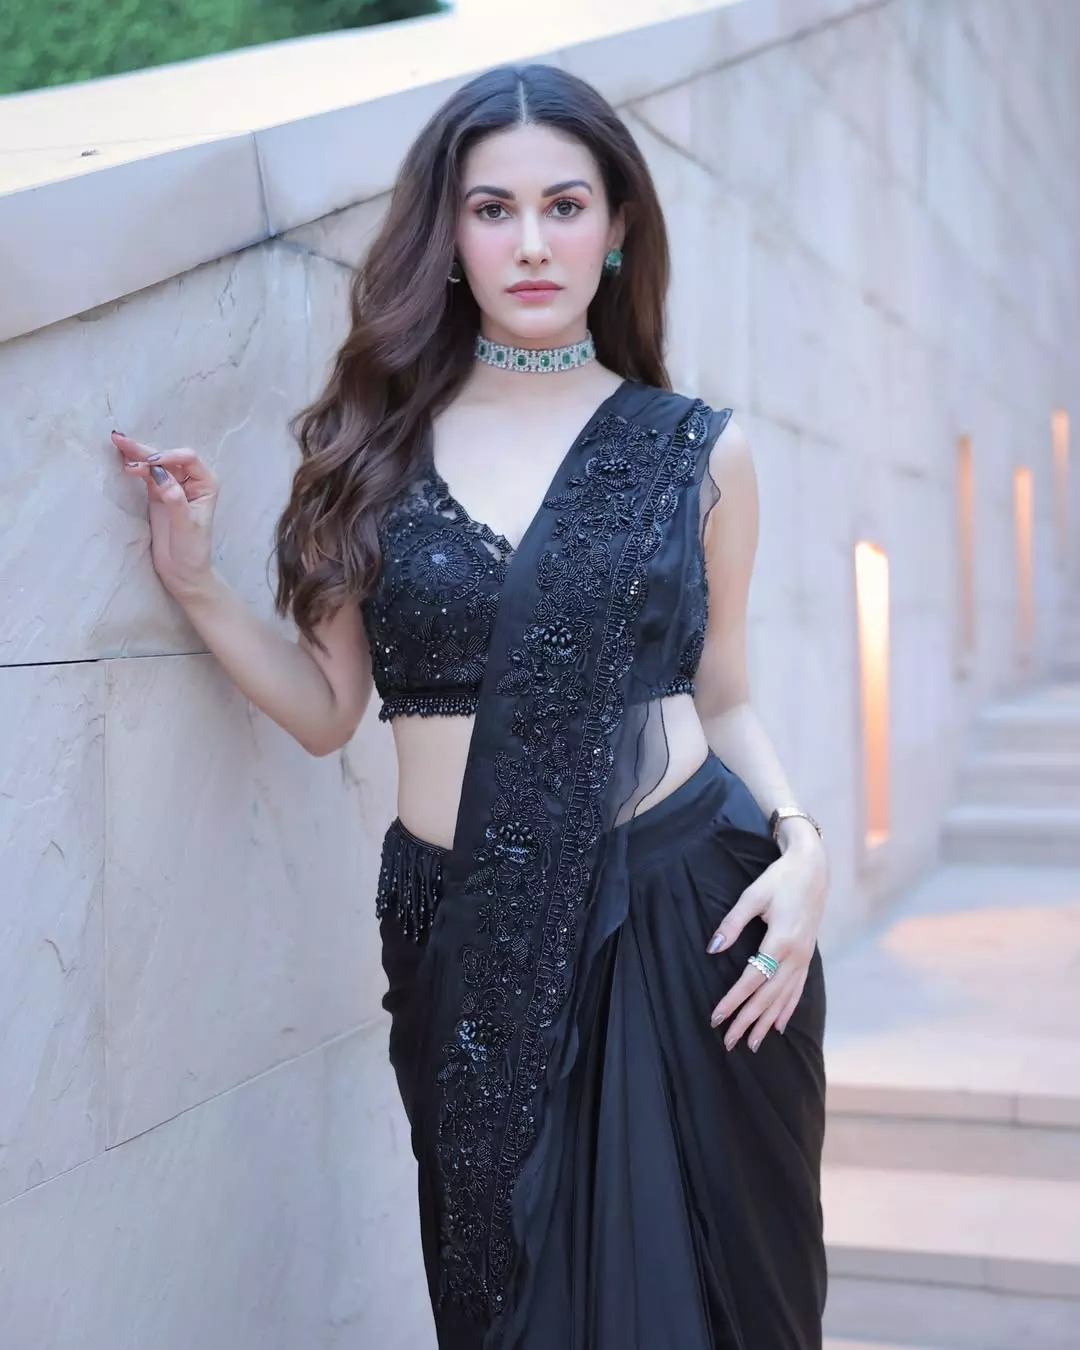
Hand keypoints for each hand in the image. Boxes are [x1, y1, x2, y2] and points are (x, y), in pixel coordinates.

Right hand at [112, 431, 218, 596]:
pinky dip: (135, 468)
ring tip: (117, 444)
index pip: (188, 459)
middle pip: (168, 458)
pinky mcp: (158, 494)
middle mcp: (192, 481)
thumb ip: (175, 499)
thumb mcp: (186, 525)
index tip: (152, 463)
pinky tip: (124, 460)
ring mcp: (173, 486)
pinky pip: (146, 475)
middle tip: (121, 440)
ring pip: (155, 465)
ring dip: (137, 456)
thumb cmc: (192, 550)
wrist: (183, 572)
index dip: (169, 456)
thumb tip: (160, 474)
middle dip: (146, 451)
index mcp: (206, 484)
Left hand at [707, 833, 827, 1051]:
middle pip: (768, 996)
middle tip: (728, 1042)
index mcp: (781, 941)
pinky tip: (779, 1027)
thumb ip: (732, 923)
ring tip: (751, 1043)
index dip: (733, 1000)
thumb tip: (712, 948)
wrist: (813, 869)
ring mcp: (804, 958)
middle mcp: (796, 956)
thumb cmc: (780, 879)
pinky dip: (787, 1010)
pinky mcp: (808, 957)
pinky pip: (797, 990)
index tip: (716, 1017)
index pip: (752, 979)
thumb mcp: (753, 896)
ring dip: (766, 1022)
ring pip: (783, 998)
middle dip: (747, 1021)